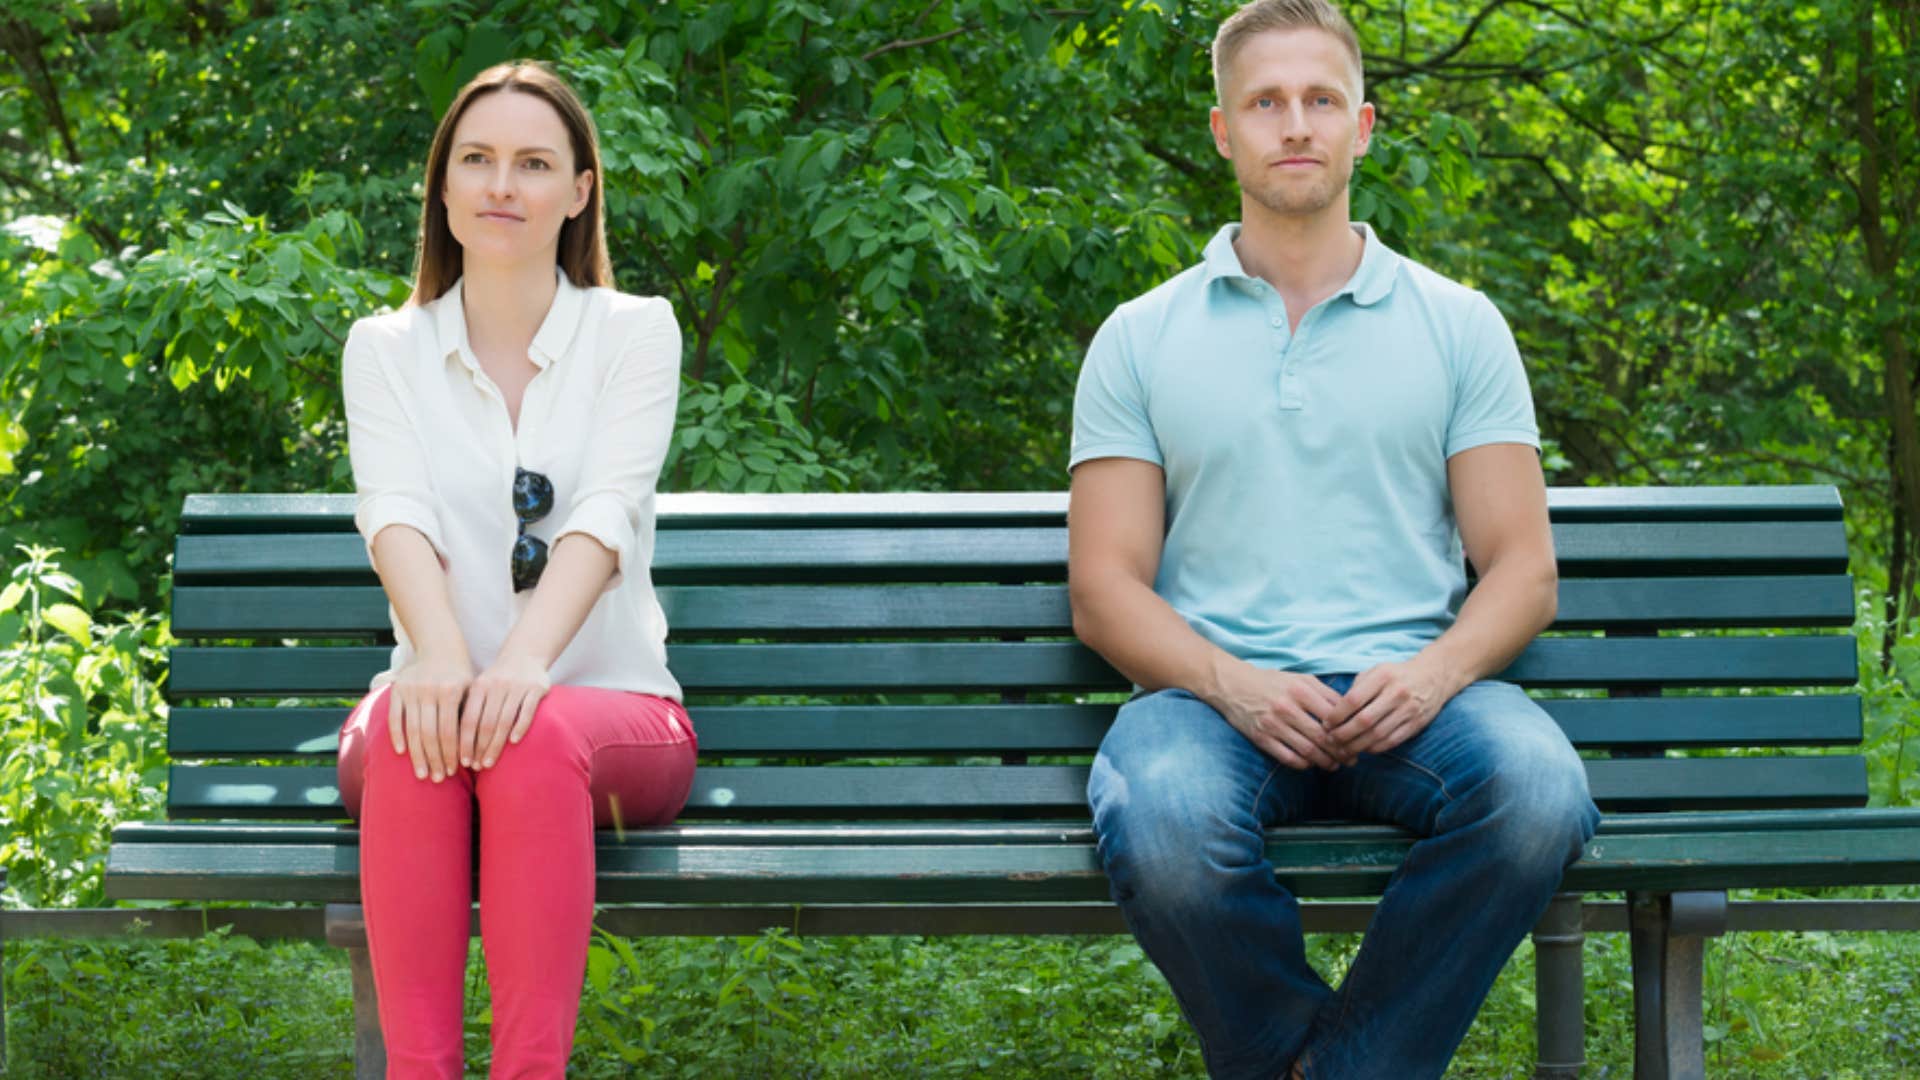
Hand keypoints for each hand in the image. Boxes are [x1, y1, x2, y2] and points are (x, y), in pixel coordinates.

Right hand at [389, 651, 473, 781]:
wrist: (439, 647)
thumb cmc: (461, 675)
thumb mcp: (472, 690)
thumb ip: (471, 716)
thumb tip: (477, 753)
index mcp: (452, 691)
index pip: (451, 731)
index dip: (452, 753)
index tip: (454, 772)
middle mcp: (430, 690)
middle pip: (431, 734)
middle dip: (435, 759)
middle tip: (439, 780)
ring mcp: (411, 690)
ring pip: (413, 729)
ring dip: (417, 755)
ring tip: (423, 774)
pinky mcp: (397, 690)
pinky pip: (395, 718)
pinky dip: (398, 736)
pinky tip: (402, 753)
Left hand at [459, 651, 551, 769]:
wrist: (525, 655)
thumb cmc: (496, 681)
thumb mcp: (479, 689)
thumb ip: (468, 710)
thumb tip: (449, 743)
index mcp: (479, 687)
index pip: (468, 719)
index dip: (464, 742)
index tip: (462, 762)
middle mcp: (496, 686)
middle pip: (486, 723)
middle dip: (480, 748)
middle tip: (477, 767)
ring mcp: (517, 687)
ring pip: (504, 720)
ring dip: (496, 744)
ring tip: (490, 762)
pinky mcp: (536, 688)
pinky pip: (527, 711)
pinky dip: (520, 727)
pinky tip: (514, 742)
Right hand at [1207, 662, 1347, 770]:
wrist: (1232, 684)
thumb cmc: (1271, 681)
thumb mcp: (1299, 678)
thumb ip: (1324, 693)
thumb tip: (1348, 712)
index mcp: (1301, 690)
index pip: (1333, 716)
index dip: (1348, 731)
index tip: (1357, 739)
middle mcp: (1287, 707)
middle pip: (1323, 737)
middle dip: (1341, 752)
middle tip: (1351, 759)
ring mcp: (1273, 724)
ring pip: (1308, 751)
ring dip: (1325, 762)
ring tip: (1335, 765)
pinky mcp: (1261, 738)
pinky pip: (1288, 758)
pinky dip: (1304, 764)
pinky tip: (1311, 764)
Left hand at [1324, 657, 1461, 758]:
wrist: (1434, 676)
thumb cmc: (1396, 675)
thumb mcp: (1376, 671)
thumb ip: (1357, 688)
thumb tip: (1335, 712)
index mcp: (1382, 676)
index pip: (1353, 700)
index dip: (1336, 715)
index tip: (1326, 724)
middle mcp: (1396, 693)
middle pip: (1364, 721)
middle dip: (1343, 734)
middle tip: (1330, 741)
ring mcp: (1408, 710)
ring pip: (1377, 735)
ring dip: (1357, 746)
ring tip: (1343, 750)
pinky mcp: (1417, 724)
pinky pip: (1392, 741)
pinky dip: (1375, 748)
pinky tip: (1363, 749)